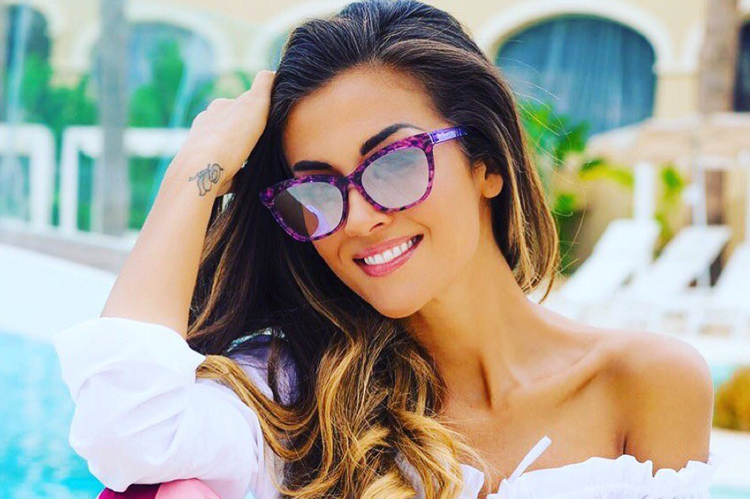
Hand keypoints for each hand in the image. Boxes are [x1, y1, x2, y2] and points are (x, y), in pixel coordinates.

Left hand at [169, 70, 274, 196]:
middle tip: (265, 139)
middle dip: (247, 130)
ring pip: (227, 146)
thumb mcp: (254, 104)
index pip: (244, 102)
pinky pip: (225, 169)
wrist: (202, 170)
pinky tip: (244, 176)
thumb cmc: (231, 137)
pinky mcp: (206, 171)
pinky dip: (235, 172)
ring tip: (255, 159)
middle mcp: (208, 124)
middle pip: (233, 124)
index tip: (271, 117)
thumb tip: (271, 73)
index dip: (259, 107)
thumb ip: (263, 86)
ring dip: (240, 150)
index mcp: (220, 107)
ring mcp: (204, 148)